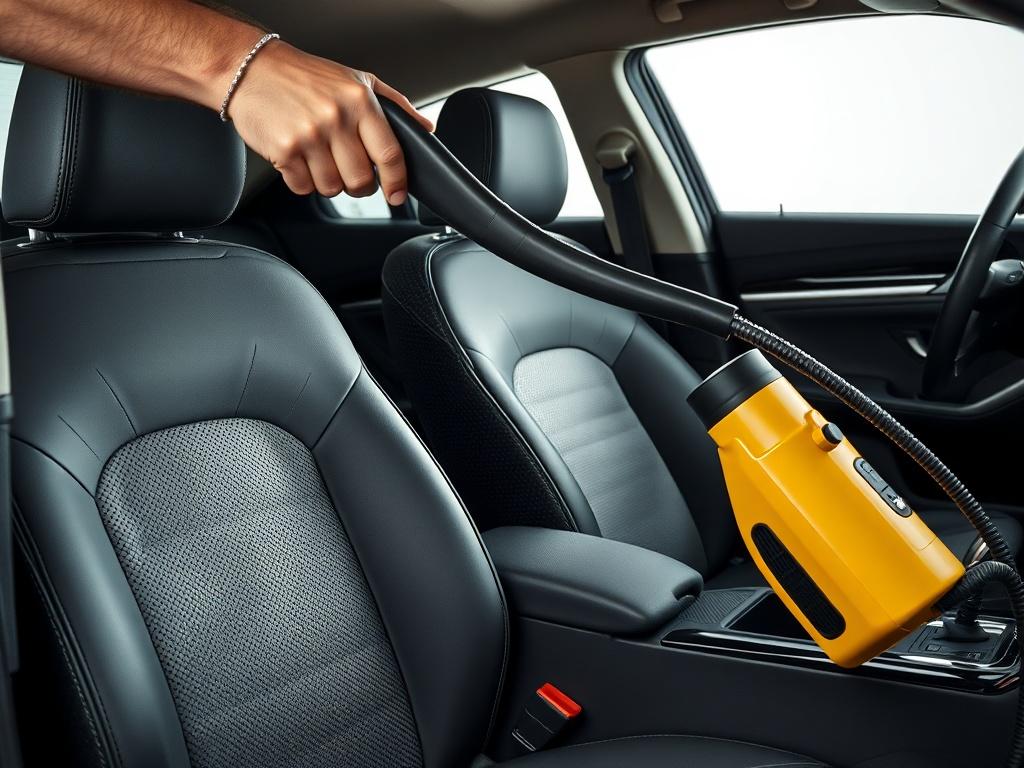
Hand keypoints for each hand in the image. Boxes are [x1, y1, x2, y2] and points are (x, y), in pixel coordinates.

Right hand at [226, 39, 432, 203]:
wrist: (250, 69)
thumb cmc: (306, 77)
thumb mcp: (357, 81)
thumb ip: (395, 105)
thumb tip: (425, 129)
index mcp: (359, 101)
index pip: (390, 154)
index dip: (397, 181)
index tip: (398, 195)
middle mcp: (336, 118)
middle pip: (362, 180)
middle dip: (359, 185)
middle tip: (351, 173)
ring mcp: (309, 136)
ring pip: (332, 188)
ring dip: (328, 182)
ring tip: (319, 158)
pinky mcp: (284, 151)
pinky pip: (303, 188)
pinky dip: (303, 181)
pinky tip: (299, 158)